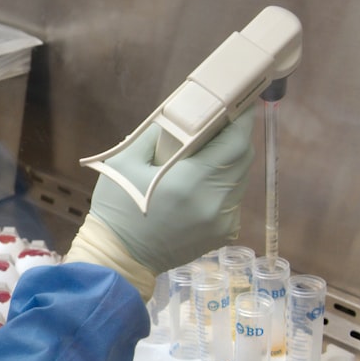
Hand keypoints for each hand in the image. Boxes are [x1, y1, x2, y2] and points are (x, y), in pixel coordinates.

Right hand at [67, 108, 254, 298]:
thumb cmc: (117, 208)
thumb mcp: (124, 163)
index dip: (241, 119)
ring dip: (228, 162)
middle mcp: (215, 201)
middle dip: (235, 137)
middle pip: (242, 158)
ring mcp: (222, 220)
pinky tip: (200, 184)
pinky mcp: (222, 233)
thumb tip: (179, 115)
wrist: (118, 258)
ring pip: (239, 179)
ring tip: (205, 155)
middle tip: (219, 124)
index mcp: (191, 181)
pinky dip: (223, 185)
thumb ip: (154, 134)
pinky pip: (232, 200)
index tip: (239, 102)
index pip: (235, 141)